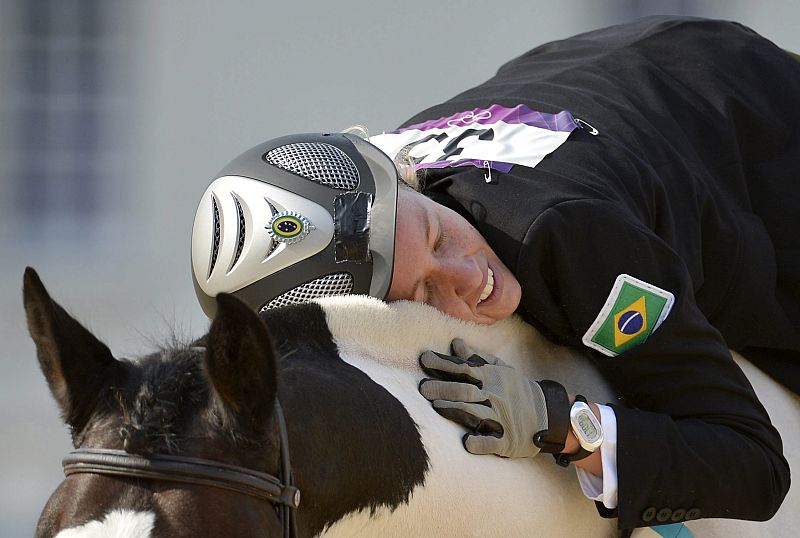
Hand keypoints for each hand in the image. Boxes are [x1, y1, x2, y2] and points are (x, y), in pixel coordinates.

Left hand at [419, 339, 548, 457]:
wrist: (548, 415)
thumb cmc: (517, 390)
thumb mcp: (501, 370)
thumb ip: (476, 358)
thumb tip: (455, 344)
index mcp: (491, 379)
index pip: (464, 369)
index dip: (443, 364)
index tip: (424, 359)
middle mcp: (494, 397)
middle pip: (466, 391)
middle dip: (444, 388)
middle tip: (423, 388)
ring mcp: (500, 419)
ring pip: (475, 413)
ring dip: (455, 409)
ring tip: (436, 407)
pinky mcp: (506, 441)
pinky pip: (492, 442)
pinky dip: (480, 442)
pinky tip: (467, 442)